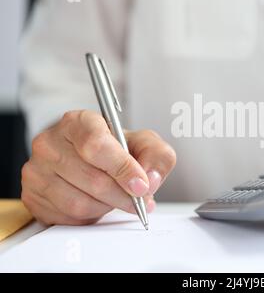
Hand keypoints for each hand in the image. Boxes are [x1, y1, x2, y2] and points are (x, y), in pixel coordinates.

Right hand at [21, 110, 175, 225]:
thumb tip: (150, 179)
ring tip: (117, 198)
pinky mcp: (32, 195)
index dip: (123, 168)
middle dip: (123, 195)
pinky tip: (98, 203)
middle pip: (92, 179)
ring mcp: (37, 169)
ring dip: (107, 206)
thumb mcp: (143, 143)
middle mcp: (50, 142)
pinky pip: (67, 217)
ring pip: (79, 203)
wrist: (91, 161)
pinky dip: (90, 216)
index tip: (141, 185)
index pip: (96, 145)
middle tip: (140, 201)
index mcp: (78, 122)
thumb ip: (157, 155)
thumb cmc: (115, 149)